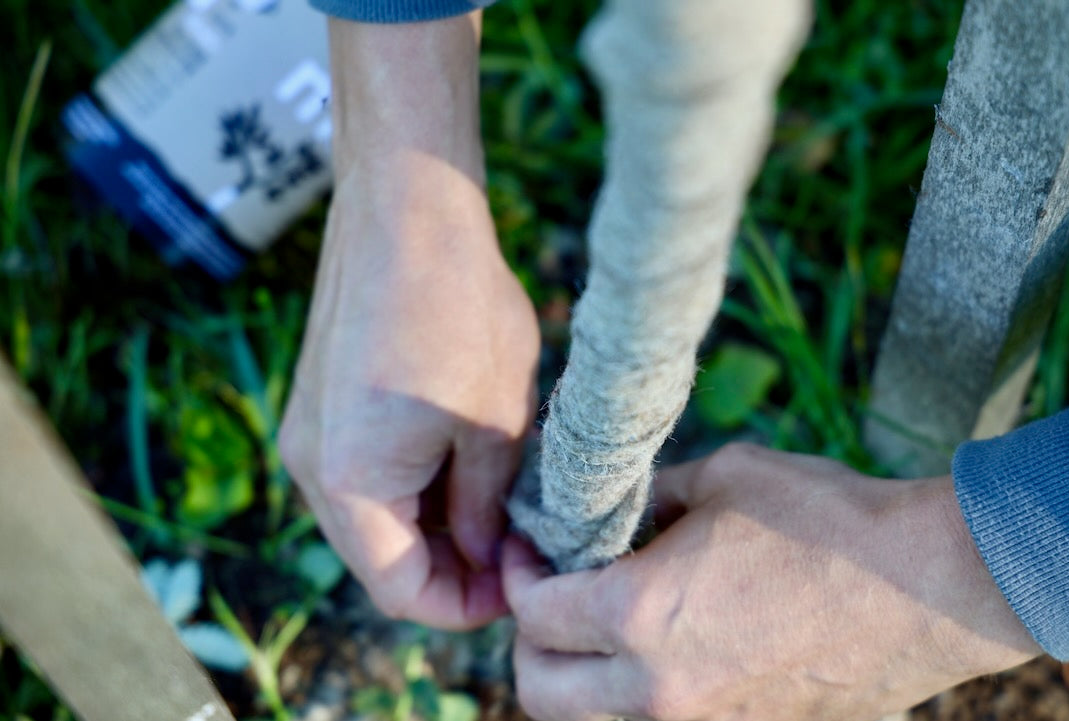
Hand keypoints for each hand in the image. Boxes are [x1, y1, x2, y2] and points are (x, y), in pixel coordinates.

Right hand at [279, 13, 538, 629]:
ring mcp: (310, 433)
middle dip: (454, 565)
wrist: (406, 207)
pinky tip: (471, 462)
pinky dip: (416, 483)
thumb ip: (487, 507)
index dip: (465, 604)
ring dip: (437, 524)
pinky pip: (368, 471)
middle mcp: (312, 469)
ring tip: (507, 506)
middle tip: (522, 549)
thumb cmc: (458, 309)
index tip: (520, 586)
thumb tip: (487, 557)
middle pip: (382, 557)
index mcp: (349, 487)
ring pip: (377, 515)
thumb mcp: (496, 424)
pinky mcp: (323, 402)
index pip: (401, 592)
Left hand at [502, 443, 1040, 719]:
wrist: (928, 587)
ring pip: (594, 719)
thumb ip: (651, 498)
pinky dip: (638, 690)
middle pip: (540, 691)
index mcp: (639, 613)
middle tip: (553, 594)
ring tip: (608, 622)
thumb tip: (616, 512)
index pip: (533, 614)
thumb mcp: (724, 478)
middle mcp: (656, 686)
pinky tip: (672, 640)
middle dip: (531, 640)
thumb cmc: (826, 520)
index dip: (519, 575)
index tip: (532, 550)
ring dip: (581, 675)